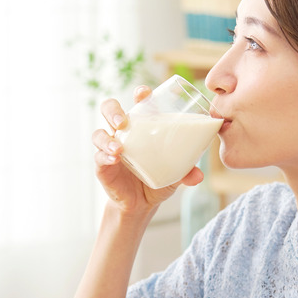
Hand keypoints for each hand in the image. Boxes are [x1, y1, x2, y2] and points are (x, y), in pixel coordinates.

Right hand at [92, 85, 203, 214]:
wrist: (142, 203)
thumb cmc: (158, 177)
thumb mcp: (175, 174)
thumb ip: (187, 171)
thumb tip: (198, 175)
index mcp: (142, 127)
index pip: (138, 103)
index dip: (139, 94)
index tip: (144, 93)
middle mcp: (123, 133)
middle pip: (109, 110)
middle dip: (113, 110)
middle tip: (122, 121)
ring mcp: (110, 148)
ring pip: (99, 134)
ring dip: (107, 139)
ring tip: (119, 148)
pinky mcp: (103, 166)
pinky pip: (98, 157)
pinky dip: (105, 156)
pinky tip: (114, 159)